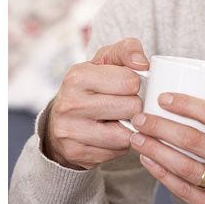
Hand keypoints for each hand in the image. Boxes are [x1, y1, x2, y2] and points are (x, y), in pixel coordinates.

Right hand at [43, 37, 148, 169]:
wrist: (62, 118)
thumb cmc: (92, 84)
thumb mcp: (106, 59)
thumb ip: (128, 50)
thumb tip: (143, 65)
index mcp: (78, 75)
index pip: (130, 81)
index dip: (135, 83)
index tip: (126, 85)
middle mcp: (70, 103)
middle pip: (131, 107)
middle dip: (134, 105)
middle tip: (124, 104)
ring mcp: (70, 131)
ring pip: (125, 133)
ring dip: (129, 127)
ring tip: (120, 119)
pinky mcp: (76, 152)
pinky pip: (116, 151)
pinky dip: (120, 144)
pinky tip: (111, 134)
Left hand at [128, 93, 204, 203]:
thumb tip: (197, 98)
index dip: (188, 105)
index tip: (165, 97)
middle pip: (194, 141)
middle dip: (162, 127)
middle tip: (141, 117)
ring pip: (185, 167)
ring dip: (156, 150)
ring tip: (137, 137)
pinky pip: (184, 191)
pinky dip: (162, 174)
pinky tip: (148, 160)